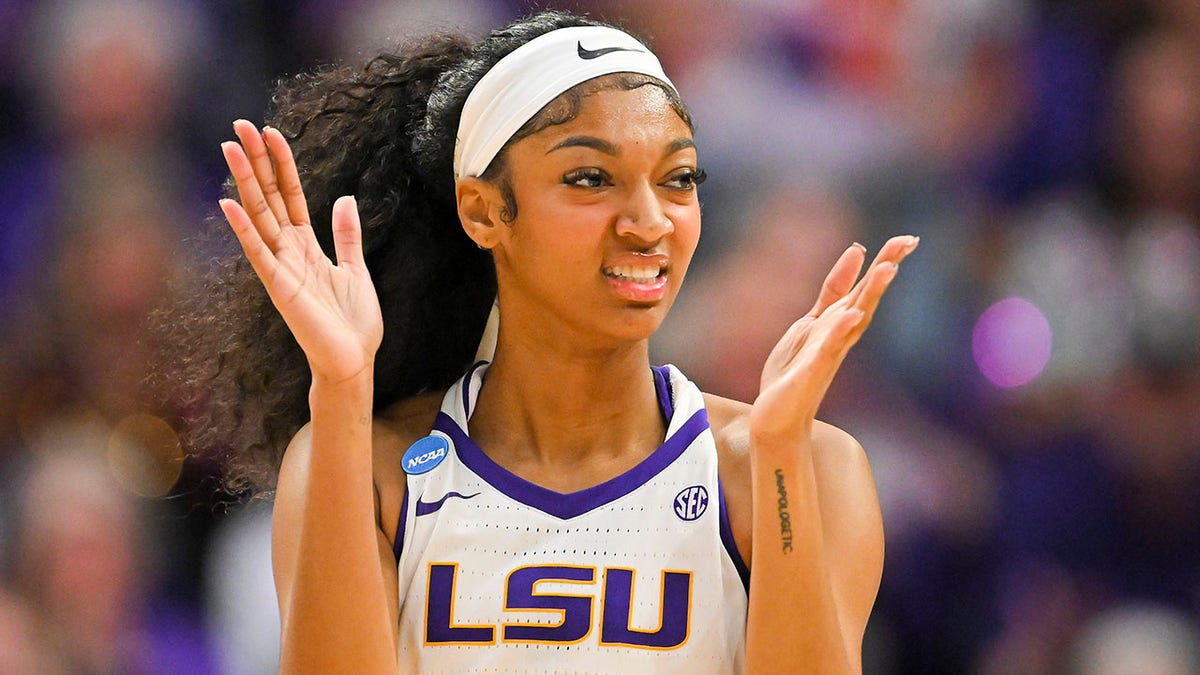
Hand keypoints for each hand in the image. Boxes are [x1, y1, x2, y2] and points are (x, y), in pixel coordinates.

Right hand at [219, 120, 383, 383]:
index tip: (270, 132)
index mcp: (306, 245)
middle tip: (240, 124)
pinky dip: (244, 230)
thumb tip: (345, 198)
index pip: (290, 195)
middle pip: (269, 197)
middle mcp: (288, 251)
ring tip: (229, 147)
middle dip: (256, 161)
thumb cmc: (353, 322)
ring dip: (244, 182)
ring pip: (259, 216)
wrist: (353, 360)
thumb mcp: (355, 269)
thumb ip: (346, 235)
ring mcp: (280, 268)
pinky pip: (258, 254)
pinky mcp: (278, 288)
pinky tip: (229, 203)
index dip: (281, 164)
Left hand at [748, 235, 917, 446]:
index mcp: (839, 321)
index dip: (885, 262)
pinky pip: (827, 350)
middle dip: (884, 270)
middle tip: (906, 243)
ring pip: (854, 321)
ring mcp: (828, 354)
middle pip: (866, 298)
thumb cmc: (796, 369)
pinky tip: (851, 315)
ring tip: (887, 270)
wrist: (778, 416)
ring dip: (870, 295)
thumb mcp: (813, 319)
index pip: (865, 288)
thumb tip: (857, 250)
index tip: (907, 239)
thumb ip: (834, 289)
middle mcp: (840, 336)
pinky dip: (839, 332)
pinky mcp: (810, 372)